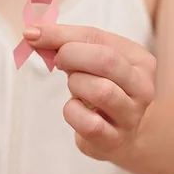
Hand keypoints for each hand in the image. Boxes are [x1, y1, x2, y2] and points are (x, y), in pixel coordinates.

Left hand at [23, 24, 156, 161]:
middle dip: (72, 56)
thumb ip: (64, 42)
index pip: (98, 38)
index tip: (36, 36)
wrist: (120, 135)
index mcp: (140, 60)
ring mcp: (131, 116)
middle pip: (106, 61)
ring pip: (101, 91)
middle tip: (58, 61)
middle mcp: (142, 88)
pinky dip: (73, 113)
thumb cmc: (101, 88)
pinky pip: (90, 124)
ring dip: (76, 84)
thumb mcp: (90, 60)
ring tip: (74, 87)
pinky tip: (75, 110)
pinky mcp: (115, 141)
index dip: (62, 36)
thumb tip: (30, 32)